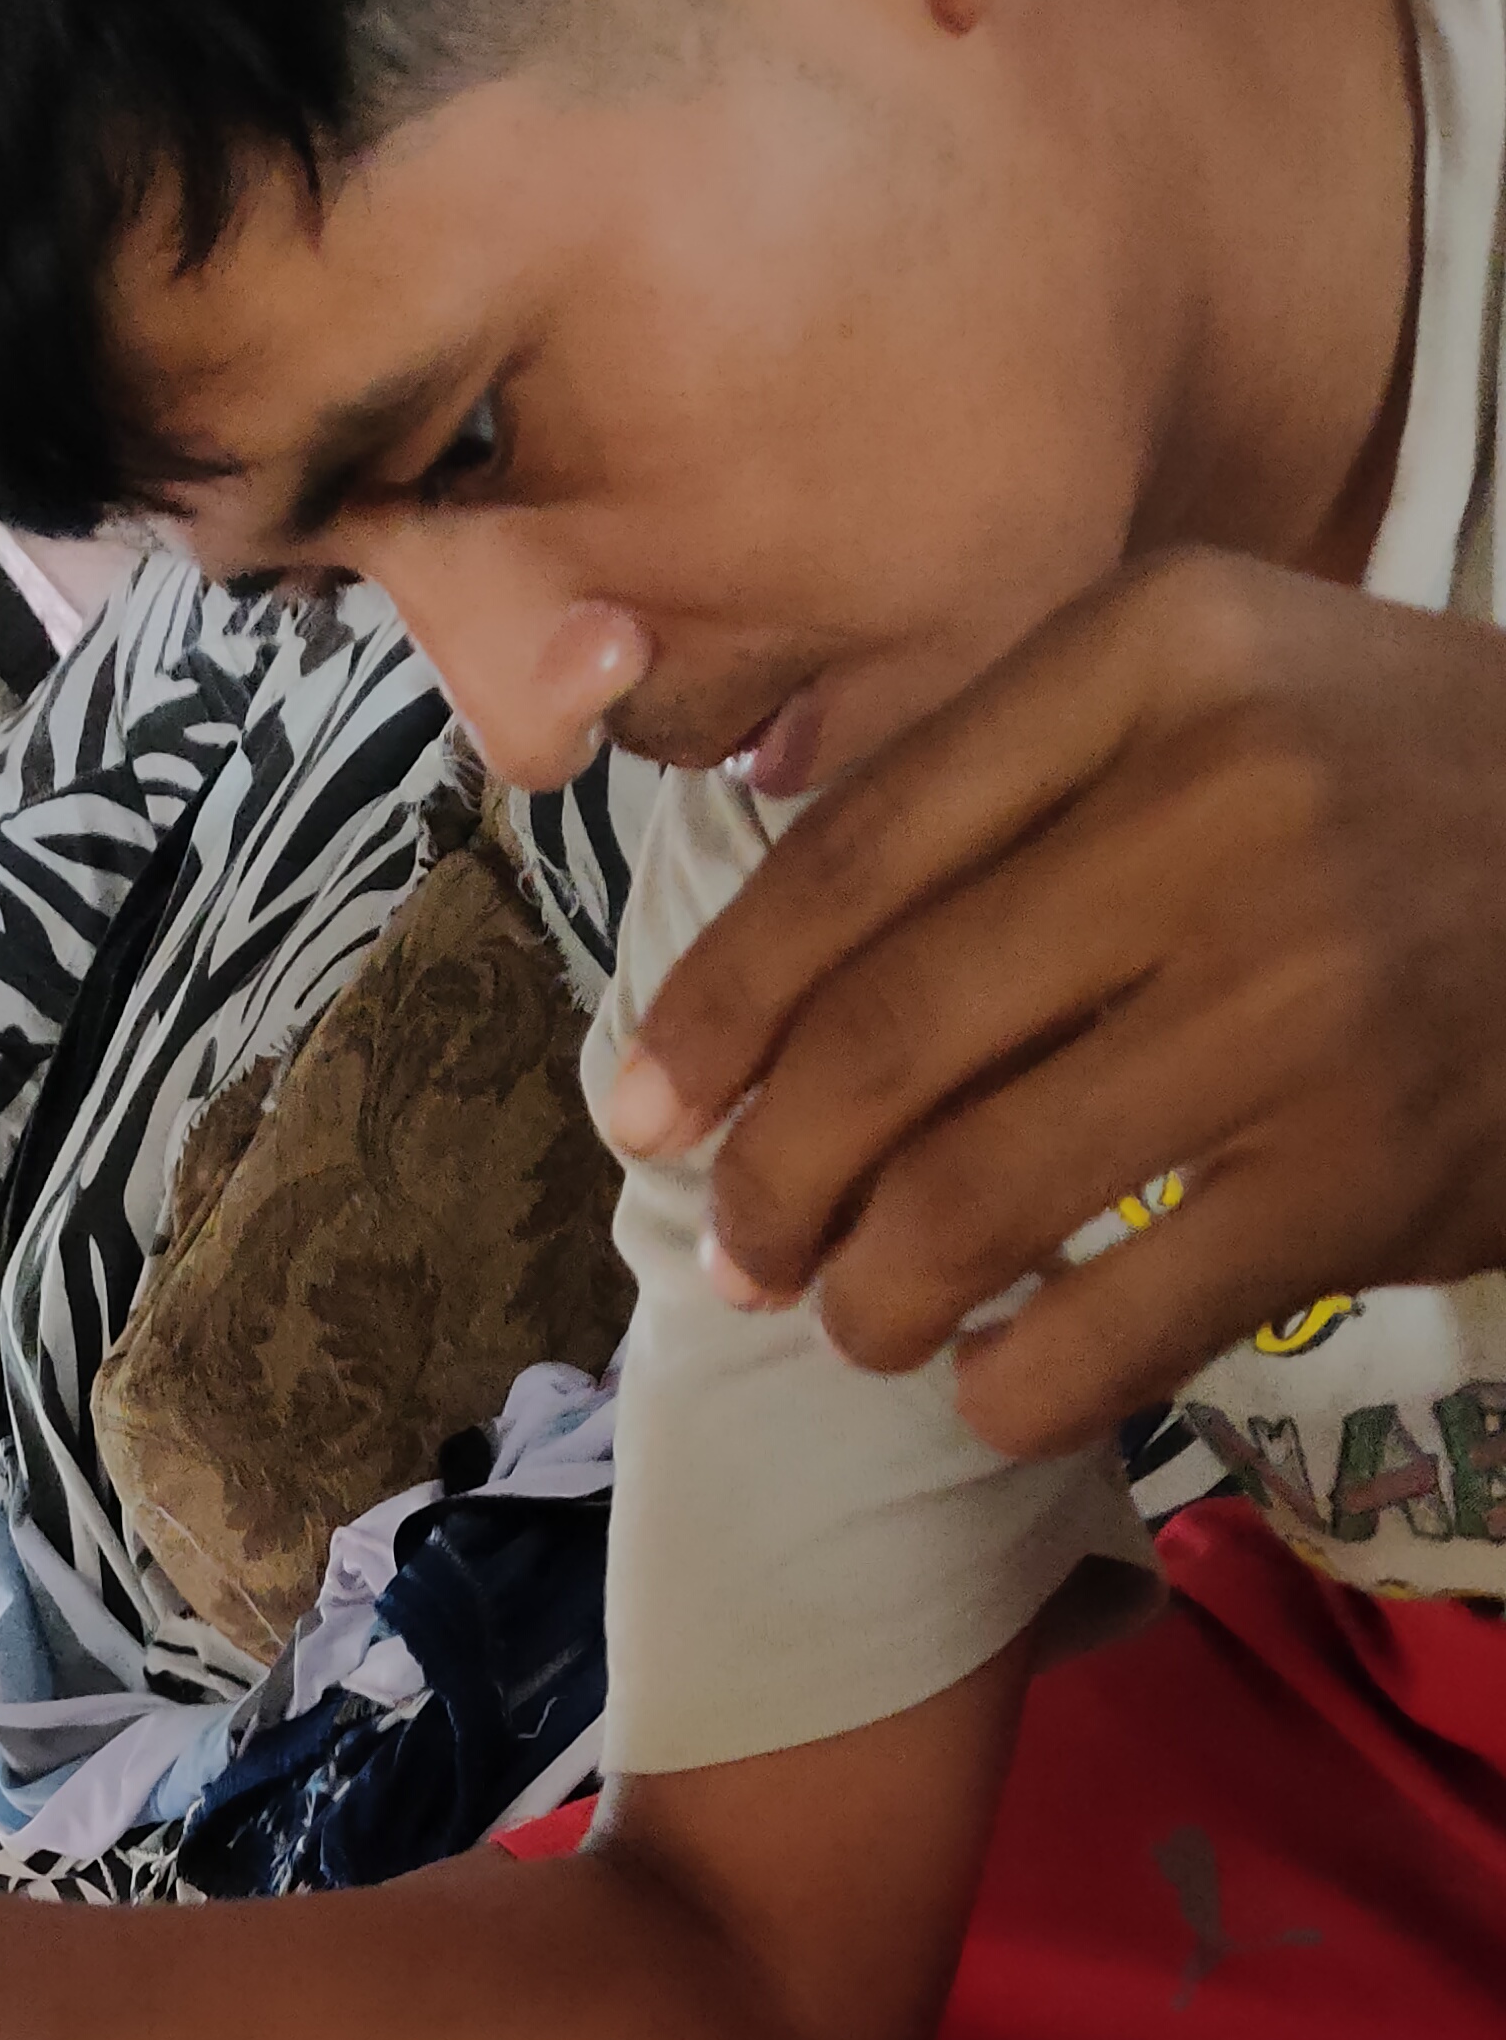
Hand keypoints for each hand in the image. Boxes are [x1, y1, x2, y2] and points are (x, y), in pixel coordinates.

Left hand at [609, 552, 1505, 1456]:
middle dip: (771, 1177)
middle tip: (745, 1249)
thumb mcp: (1221, 699)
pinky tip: (993, 1386)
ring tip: (862, 1322)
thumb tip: (753, 984)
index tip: (643, 1110)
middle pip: (887, 1037)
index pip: (854, 857)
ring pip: (974, 1195)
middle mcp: (1227, 804)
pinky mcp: (1365, 1167)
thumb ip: (1009, 791)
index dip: (715, 1011)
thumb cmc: (1396, 799)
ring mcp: (1304, 993)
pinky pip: (1115, 1322)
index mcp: (1157, 653)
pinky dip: (1013, 1386)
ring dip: (873, 1297)